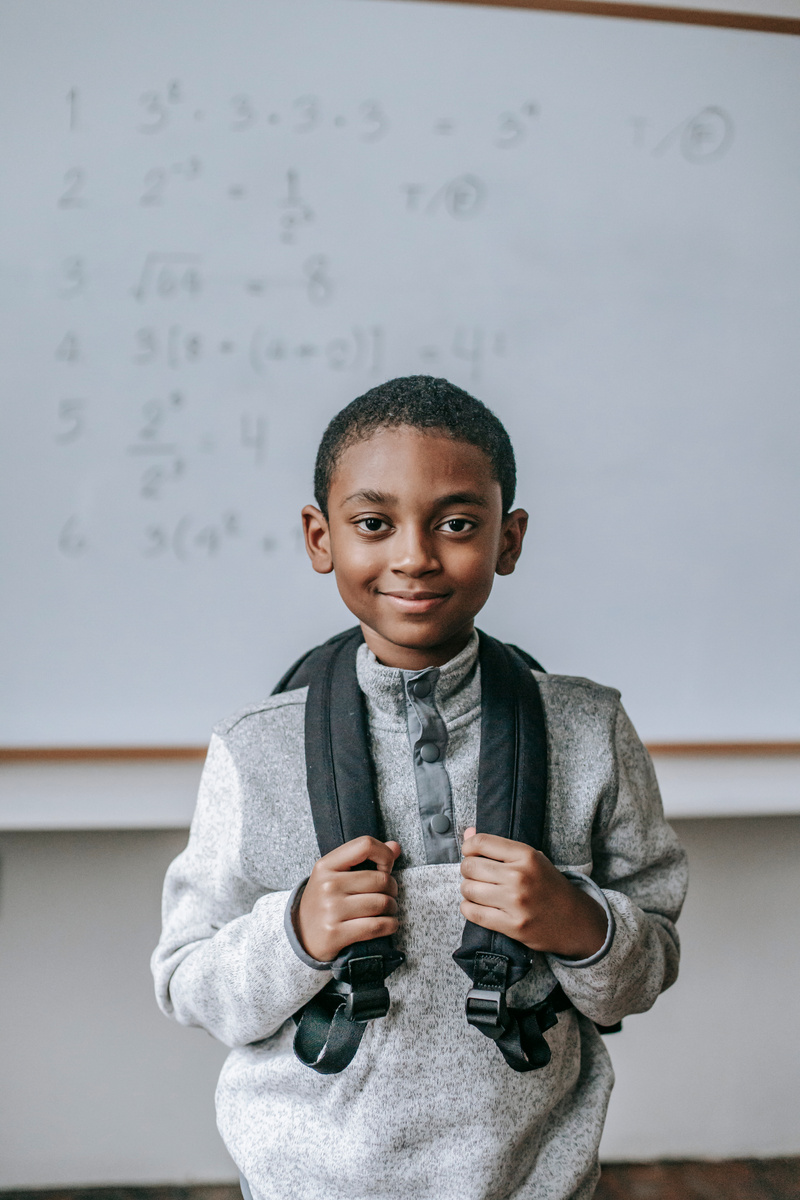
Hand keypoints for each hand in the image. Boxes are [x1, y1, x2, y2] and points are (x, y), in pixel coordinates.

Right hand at [296, 836, 400, 961]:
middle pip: (380, 879)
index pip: (365, 845)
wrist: (301, 935)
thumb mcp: (336, 874)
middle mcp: (327, 885)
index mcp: (326, 865)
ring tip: (387, 910)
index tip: (385, 868)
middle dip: (392, 888)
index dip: (384, 855)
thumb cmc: (325, 900)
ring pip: (382, 903)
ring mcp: (331, 910)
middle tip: (388, 894)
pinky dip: (390, 925)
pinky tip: (388, 924)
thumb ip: (365, 857)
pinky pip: (377, 926)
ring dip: (392, 908)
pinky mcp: (336, 933)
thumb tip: (395, 846)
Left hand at [459, 828, 606, 959]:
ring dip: (468, 890)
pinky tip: (477, 905)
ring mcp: (516, 902)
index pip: (481, 843)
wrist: (575, 920)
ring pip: (468, 890)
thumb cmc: (549, 886)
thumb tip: (467, 833)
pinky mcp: (512, 925)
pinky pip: (474, 913)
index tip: (470, 853)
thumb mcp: (532, 858)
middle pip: (470, 867)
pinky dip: (468, 908)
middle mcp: (520, 877)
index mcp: (526, 855)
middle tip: (475, 874)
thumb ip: (499, 846)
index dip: (468, 847)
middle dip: (467, 870)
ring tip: (478, 890)